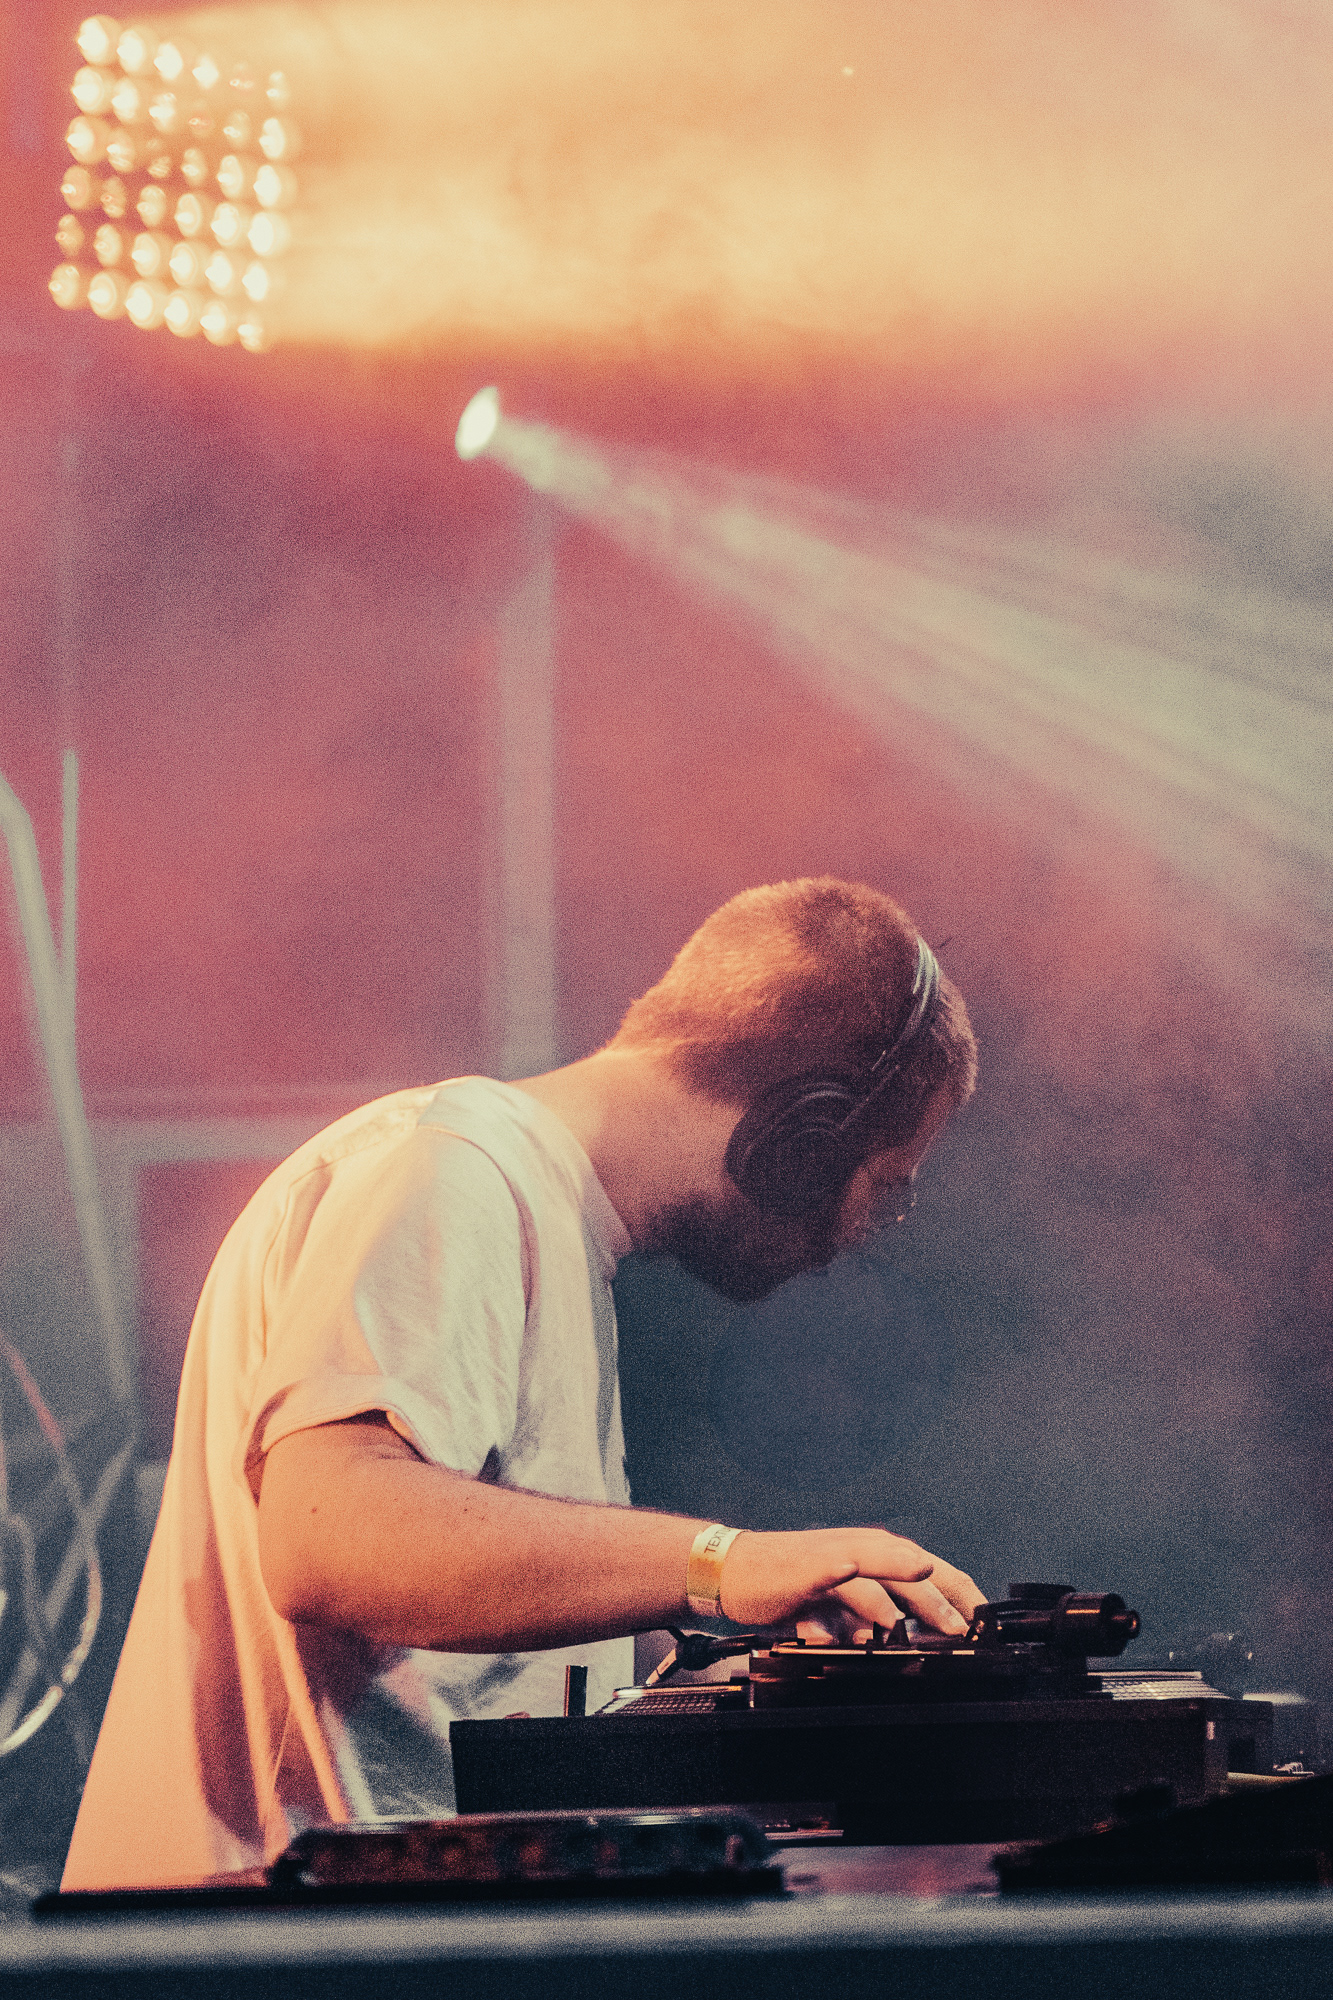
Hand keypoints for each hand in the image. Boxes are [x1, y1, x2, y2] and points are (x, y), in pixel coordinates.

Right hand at [717, 1528, 985, 1637]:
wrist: (734, 1570)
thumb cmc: (789, 1587)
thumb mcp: (839, 1607)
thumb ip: (870, 1620)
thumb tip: (902, 1645)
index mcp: (877, 1555)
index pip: (933, 1572)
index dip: (963, 1596)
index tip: (986, 1627)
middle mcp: (864, 1549)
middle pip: (919, 1572)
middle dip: (948, 1603)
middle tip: (969, 1635)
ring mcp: (838, 1555)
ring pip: (886, 1571)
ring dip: (913, 1599)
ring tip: (938, 1627)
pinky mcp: (809, 1567)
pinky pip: (837, 1572)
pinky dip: (853, 1578)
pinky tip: (866, 1588)